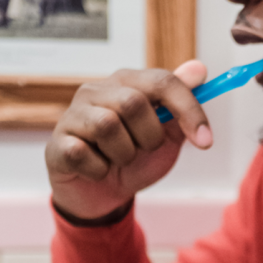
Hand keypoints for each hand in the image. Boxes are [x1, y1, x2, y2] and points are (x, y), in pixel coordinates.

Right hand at [46, 60, 210, 219]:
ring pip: (107, 126)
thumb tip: (199, 68)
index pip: (163, 81)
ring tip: (119, 159)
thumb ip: (183, 104)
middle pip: (133, 102)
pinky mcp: (57, 143)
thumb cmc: (136, 158)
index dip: (188, 110)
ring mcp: (73, 115)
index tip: (205, 141)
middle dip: (150, 136)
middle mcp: (97, 91)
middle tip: (143, 149)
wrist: (105, 195)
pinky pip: (83, 153)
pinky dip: (100, 170)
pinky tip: (98, 169)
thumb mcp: (169, 135)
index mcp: (128, 83)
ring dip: (124, 154)